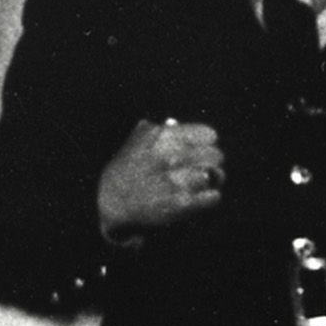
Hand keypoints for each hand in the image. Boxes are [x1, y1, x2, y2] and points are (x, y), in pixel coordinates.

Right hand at [96, 118, 223, 240]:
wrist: (110, 201)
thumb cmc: (126, 169)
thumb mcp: (136, 142)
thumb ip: (156, 131)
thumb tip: (174, 122)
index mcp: (163, 137)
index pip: (208, 135)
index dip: (207, 144)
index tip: (202, 150)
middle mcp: (171, 156)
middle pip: (216, 155)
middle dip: (211, 162)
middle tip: (205, 169)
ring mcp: (176, 180)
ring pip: (215, 175)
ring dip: (211, 180)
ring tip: (200, 183)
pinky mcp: (181, 203)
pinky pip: (213, 196)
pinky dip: (210, 197)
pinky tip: (200, 197)